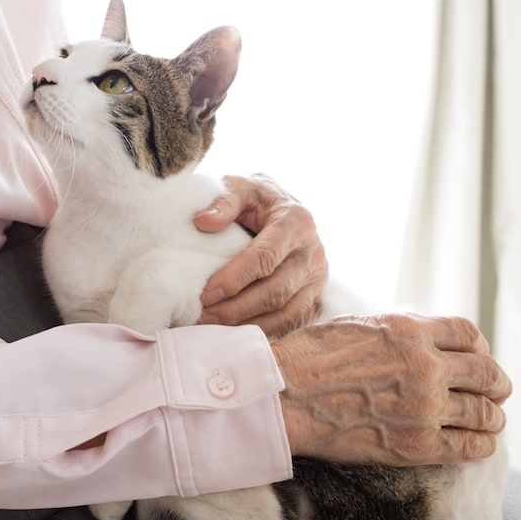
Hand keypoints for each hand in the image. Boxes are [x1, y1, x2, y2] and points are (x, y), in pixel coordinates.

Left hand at [195, 174, 327, 336]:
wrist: (281, 205)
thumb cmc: (255, 198)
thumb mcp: (240, 187)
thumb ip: (223, 200)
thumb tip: (203, 222)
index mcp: (296, 221)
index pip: (265, 257)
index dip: (236, 278)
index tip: (207, 294)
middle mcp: (312, 251)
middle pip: (276, 290)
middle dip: (238, 308)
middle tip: (204, 316)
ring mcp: (317, 275)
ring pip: (285, 311)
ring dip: (248, 324)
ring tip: (214, 327)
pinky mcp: (313, 293)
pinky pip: (290, 319)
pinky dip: (263, 329)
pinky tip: (235, 332)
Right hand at [273, 313, 510, 465]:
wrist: (282, 396)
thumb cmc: (308, 358)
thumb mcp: (356, 324)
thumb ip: (396, 330)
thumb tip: (417, 338)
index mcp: (409, 330)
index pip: (468, 333)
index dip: (479, 347)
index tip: (477, 357)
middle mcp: (425, 364)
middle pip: (487, 372)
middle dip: (496, 383)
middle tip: (497, 391)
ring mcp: (425, 406)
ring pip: (485, 411)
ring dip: (493, 416)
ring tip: (491, 420)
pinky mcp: (418, 444)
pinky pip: (470, 446)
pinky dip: (481, 444)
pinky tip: (479, 443)